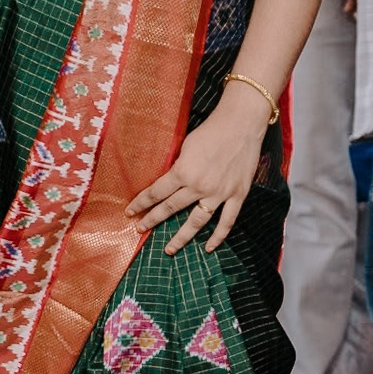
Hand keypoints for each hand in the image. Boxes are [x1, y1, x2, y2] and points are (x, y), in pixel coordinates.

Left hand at [128, 100, 263, 254]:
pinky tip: (208, 247)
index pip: (156, 192)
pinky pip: (227, 221)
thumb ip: (178, 166)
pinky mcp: (237, 195)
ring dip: (181, 237)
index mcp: (183, 172)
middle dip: (153, 220)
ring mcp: (219, 194)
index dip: (141, 203)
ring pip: (196, 222)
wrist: (241, 124)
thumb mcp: (186, 145)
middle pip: (171, 208)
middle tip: (140, 229)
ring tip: (169, 249)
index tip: (131, 212)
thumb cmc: (211, 130)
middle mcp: (199, 187)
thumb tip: (169, 181)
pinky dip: (218, 236)